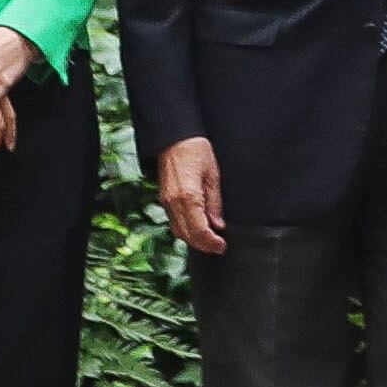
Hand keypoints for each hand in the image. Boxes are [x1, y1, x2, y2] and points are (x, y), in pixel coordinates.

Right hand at [158, 136, 227, 255]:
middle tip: (218, 247)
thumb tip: (218, 225)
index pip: (199, 230)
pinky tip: (197, 229)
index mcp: (188, 197)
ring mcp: (167, 202)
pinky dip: (185, 230)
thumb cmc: (196, 151)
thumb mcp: (213, 175)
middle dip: (203, 245)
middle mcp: (174, 203)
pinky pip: (174, 222)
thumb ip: (215, 203)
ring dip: (194, 240)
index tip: (222, 246)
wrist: (175, 139)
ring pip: (178, 232)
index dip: (211, 242)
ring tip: (210, 240)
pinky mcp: (164, 200)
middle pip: (187, 235)